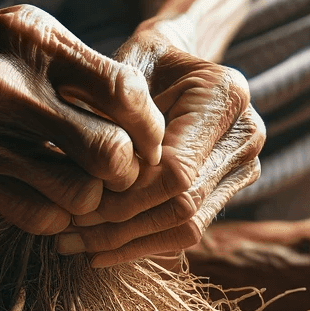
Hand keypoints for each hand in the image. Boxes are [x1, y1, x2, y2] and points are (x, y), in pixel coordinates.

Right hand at [0, 3, 165, 234]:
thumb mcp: (10, 31)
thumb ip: (70, 64)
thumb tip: (138, 111)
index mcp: (33, 38)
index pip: (126, 92)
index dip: (148, 128)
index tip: (142, 140)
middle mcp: (10, 84)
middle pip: (112, 153)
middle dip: (126, 174)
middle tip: (116, 176)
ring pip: (78, 194)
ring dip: (89, 201)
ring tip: (79, 191)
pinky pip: (36, 215)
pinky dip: (53, 217)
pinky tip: (44, 202)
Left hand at [55, 21, 264, 264]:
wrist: (170, 62)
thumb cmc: (134, 62)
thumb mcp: (114, 72)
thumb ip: (109, 116)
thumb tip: (89, 173)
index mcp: (224, 95)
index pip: (177, 170)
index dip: (126, 195)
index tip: (77, 203)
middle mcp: (245, 133)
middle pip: (183, 204)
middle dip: (119, 225)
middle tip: (64, 233)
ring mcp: (243, 165)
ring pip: (186, 227)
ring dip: (126, 242)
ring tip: (72, 244)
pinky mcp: (229, 189)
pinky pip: (188, 232)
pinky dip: (141, 243)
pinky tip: (97, 248)